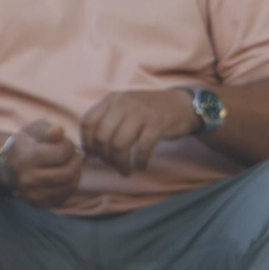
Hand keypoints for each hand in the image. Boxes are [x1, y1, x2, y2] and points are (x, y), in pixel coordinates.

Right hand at [1, 120, 83, 207]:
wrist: (8, 166)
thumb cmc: (27, 143)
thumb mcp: (34, 130)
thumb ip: (48, 129)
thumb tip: (58, 130)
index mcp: (25, 158)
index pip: (61, 153)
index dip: (69, 145)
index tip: (64, 142)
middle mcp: (27, 180)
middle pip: (67, 172)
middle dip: (75, 160)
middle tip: (73, 153)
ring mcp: (33, 195)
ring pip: (69, 185)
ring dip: (76, 171)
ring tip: (71, 161)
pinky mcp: (40, 204)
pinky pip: (66, 195)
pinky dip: (72, 183)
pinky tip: (67, 173)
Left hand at [78, 89, 200, 175]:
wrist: (181, 104)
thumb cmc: (149, 111)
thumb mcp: (125, 108)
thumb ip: (107, 122)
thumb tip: (90, 151)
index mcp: (112, 99)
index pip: (88, 122)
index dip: (87, 142)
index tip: (94, 155)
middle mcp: (123, 104)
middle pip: (102, 137)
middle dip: (104, 157)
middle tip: (113, 165)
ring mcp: (141, 113)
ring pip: (119, 145)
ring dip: (120, 163)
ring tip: (125, 170)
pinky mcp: (157, 124)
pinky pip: (141, 149)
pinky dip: (139, 162)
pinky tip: (141, 166)